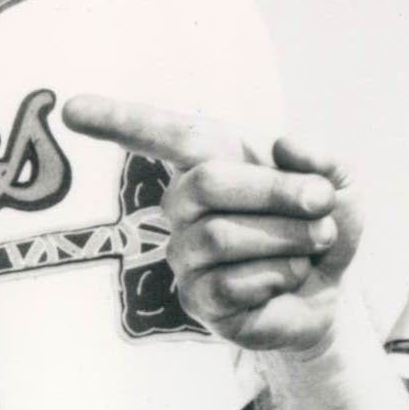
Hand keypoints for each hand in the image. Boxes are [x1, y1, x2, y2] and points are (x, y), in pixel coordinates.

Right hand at [59, 96, 360, 355]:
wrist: (331, 290)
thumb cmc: (320, 226)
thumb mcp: (339, 184)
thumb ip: (322, 157)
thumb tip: (283, 144)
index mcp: (210, 162)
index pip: (159, 133)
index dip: (115, 119)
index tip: (69, 108)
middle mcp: (183, 204)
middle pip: (206, 182)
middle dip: (276, 192)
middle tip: (321, 203)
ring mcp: (184, 254)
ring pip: (222, 236)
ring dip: (287, 239)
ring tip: (309, 246)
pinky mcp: (196, 300)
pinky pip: (232, 283)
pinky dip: (279, 277)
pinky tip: (285, 280)